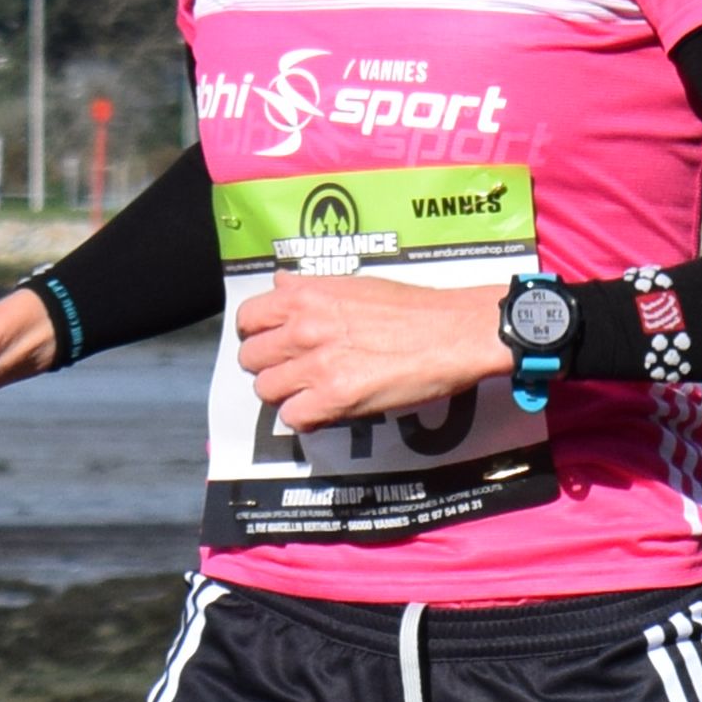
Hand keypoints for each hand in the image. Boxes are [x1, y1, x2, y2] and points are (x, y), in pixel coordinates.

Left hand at [233, 267, 514, 433]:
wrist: (453, 332)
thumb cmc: (413, 308)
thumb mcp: (354, 283)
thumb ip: (311, 287)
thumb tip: (280, 284)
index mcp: (305, 296)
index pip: (248, 318)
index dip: (256, 335)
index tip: (270, 343)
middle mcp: (304, 327)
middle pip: (252, 359)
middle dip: (270, 368)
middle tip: (295, 372)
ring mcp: (317, 363)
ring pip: (268, 391)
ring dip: (287, 395)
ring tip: (312, 393)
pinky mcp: (336, 396)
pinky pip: (294, 417)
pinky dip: (307, 418)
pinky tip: (327, 409)